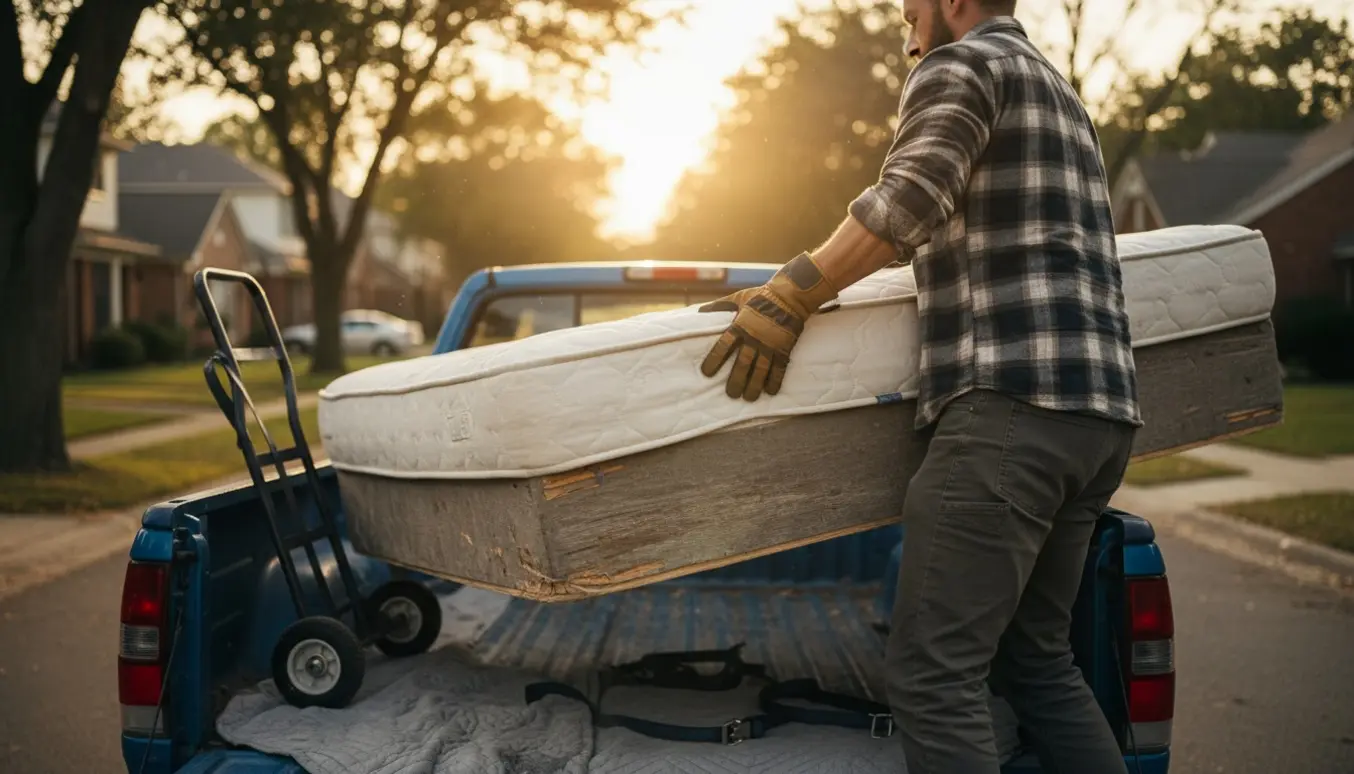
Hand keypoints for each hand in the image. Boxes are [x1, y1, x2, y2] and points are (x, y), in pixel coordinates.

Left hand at [698, 252, 838, 400]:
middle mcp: (754, 338)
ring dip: (754, 385)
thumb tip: (699, 312)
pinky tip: (770, 392)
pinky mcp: (784, 348)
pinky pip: (779, 368)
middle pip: (742, 363)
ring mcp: (770, 345)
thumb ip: (720, 306)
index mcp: (740, 326)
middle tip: (731, 394)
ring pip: (761, 369)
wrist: (790, 296)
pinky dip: (775, 381)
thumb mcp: (738, 298)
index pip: (723, 346)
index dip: (714, 360)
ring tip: (748, 398)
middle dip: (736, 380)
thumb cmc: (761, 296)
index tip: (707, 373)